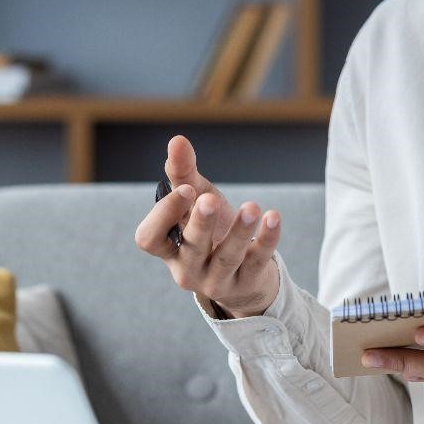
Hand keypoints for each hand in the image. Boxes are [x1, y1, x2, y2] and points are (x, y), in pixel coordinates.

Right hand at [134, 134, 283, 319]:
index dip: (164, 215)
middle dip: (201, 224)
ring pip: (227, 258)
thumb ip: (183, 173)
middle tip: (210, 199)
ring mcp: (217, 280)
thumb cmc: (210, 229)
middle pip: (190, 249)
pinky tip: (273, 217)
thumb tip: (177, 140)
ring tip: (252, 207)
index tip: (187, 190)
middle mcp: (187, 268)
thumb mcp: (195, 200)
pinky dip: (267, 239)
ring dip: (240, 231)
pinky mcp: (247, 282)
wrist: (242, 273)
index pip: (149, 238)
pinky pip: (257, 261)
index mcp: (168, 248)